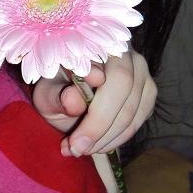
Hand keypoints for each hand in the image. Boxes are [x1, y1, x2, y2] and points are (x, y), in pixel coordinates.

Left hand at [32, 50, 156, 156]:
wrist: (66, 93)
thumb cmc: (54, 88)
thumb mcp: (45, 93)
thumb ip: (55, 95)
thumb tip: (73, 100)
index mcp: (97, 43)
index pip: (104, 70)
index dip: (96, 109)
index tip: (73, 138)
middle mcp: (124, 51)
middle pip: (126, 87)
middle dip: (100, 126)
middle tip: (76, 149)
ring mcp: (141, 71)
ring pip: (135, 108)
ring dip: (108, 136)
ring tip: (81, 149)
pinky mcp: (147, 91)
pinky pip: (140, 118)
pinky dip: (119, 137)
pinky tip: (97, 145)